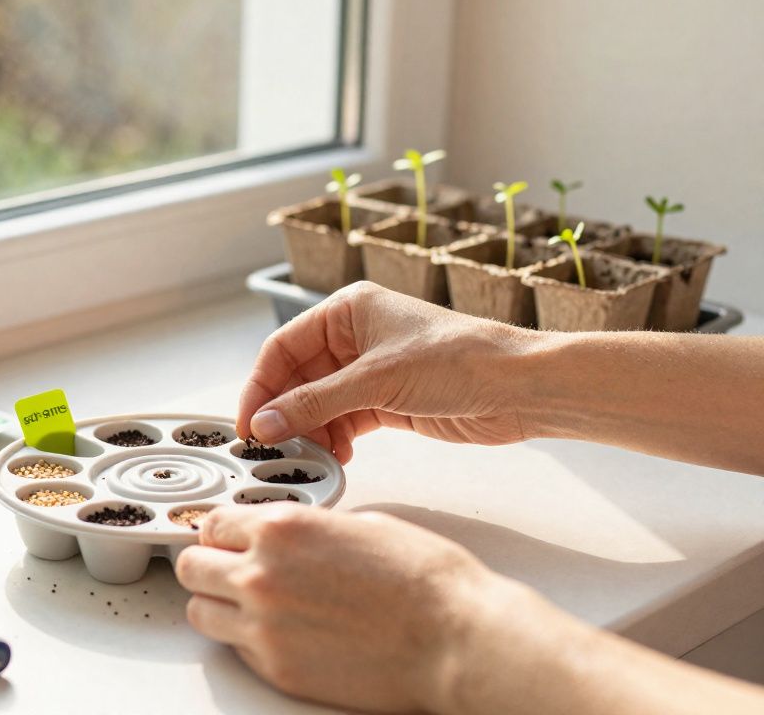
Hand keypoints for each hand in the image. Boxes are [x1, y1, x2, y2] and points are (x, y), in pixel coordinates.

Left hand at [176, 504, 504, 712]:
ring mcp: (264, 626)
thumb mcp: (359, 525)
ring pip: (200, 611)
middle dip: (207, 563)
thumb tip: (289, 538)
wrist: (454, 639)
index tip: (228, 537)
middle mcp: (262, 574)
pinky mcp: (277, 668)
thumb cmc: (424, 581)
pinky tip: (277, 631)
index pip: (212, 523)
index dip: (221, 531)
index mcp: (281, 529)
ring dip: (217, 604)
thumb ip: (308, 529)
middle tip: (226, 568)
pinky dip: (246, 639)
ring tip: (245, 604)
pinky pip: (234, 649)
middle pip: (191, 566)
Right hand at [238, 281, 536, 462]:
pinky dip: (335, 439)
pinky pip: (344, 420)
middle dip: (284, 413)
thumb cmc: (460, 359)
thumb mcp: (376, 380)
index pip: (283, 348)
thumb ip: (315, 403)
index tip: (249, 422)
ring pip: (319, 403)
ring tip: (305, 457)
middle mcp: (355, 337)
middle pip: (297, 378)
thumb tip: (266, 423)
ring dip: (309, 431)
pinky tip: (334, 457)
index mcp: (347, 311)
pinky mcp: (388, 401)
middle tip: (270, 447)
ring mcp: (371, 371)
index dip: (261, 386)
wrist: (520, 388)